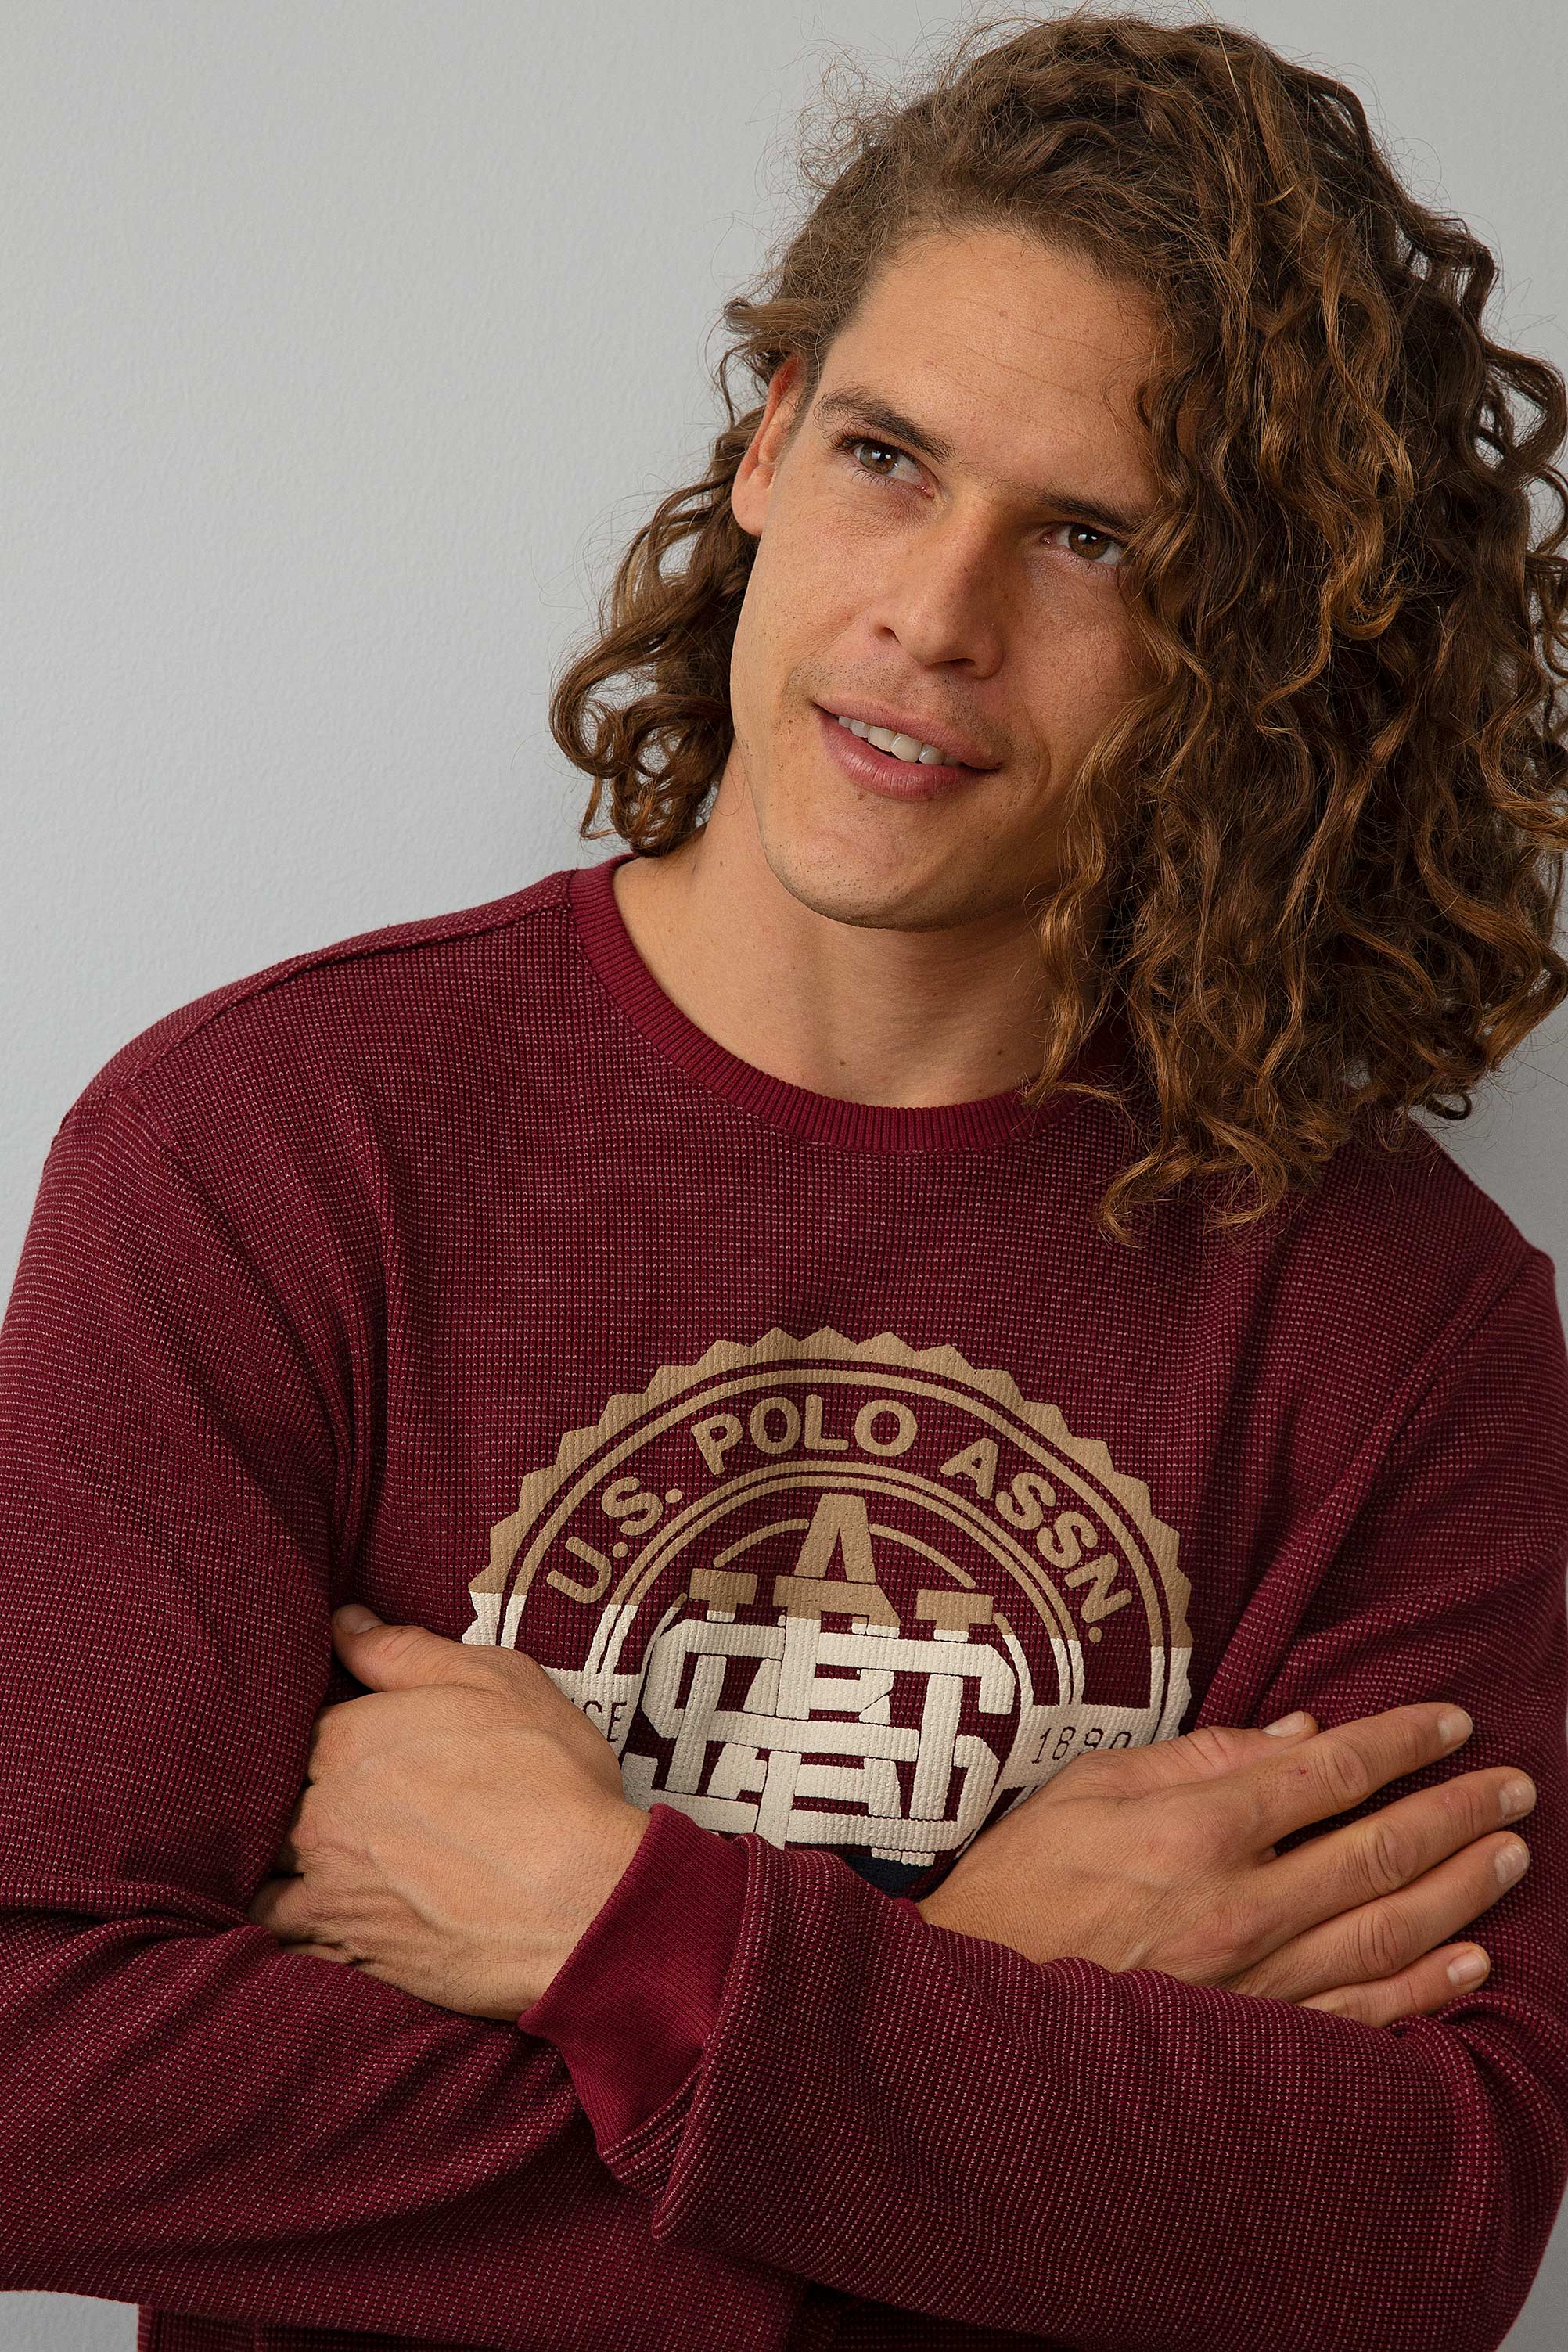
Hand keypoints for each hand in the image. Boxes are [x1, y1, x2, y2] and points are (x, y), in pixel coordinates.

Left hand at [246, 1606, 648, 2016]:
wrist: (579, 1900)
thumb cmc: (547, 1779)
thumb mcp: (495, 1681)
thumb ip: (405, 1651)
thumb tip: (342, 1623)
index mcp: (344, 1740)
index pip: (294, 1728)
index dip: (319, 1734)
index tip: (345, 1744)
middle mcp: (318, 1815)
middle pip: (270, 1802)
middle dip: (290, 1800)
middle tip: (338, 1804)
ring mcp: (325, 1891)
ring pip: (262, 1876)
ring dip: (277, 1868)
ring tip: (314, 1862)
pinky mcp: (345, 1955)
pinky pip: (285, 1945)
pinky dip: (288, 1933)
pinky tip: (311, 1923)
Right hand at [918, 1704, 1535, 2027]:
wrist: (968, 2010)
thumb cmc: (1017, 1887)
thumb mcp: (1086, 1787)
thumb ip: (1198, 1757)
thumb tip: (1301, 1736)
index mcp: (1194, 1831)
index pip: (1330, 1774)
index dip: (1401, 1744)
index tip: (1451, 1723)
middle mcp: (1237, 1908)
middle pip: (1377, 1850)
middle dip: (1457, 1813)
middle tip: (1515, 1786)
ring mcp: (1251, 1986)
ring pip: (1386, 1932)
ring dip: (1460, 1890)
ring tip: (1510, 1855)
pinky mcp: (1252, 2046)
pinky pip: (1361, 2018)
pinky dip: (1425, 1989)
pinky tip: (1470, 1961)